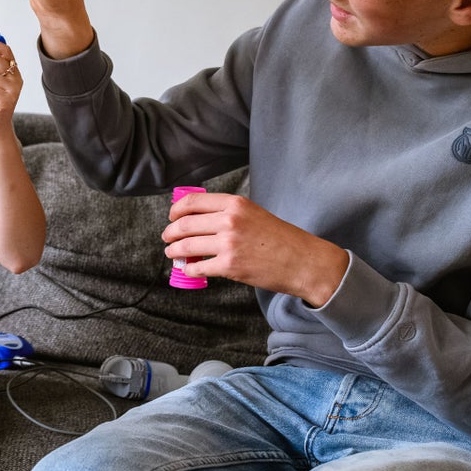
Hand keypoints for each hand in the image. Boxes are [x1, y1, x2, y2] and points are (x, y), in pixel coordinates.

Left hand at [162, 191, 349, 307]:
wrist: (303, 261)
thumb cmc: (281, 238)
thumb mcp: (253, 213)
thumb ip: (226, 213)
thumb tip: (197, 219)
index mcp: (234, 203)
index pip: (192, 202)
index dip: (176, 210)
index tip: (172, 217)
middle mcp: (229, 220)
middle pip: (184, 224)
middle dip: (170, 232)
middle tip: (167, 238)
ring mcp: (228, 244)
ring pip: (186, 246)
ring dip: (174, 251)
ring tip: (172, 253)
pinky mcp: (230, 266)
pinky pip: (198, 267)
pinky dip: (189, 269)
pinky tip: (189, 269)